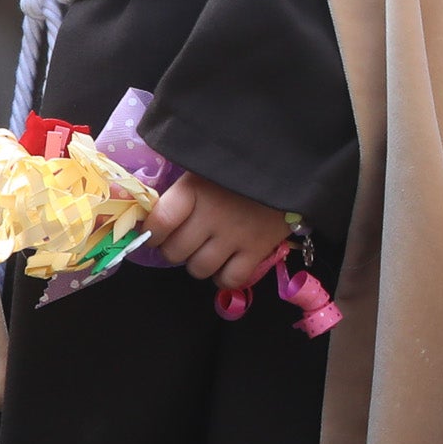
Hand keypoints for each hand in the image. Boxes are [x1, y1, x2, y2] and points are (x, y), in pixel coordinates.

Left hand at [147, 172, 292, 291]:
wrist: (290, 164)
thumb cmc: (240, 163)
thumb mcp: (206, 164)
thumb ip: (182, 188)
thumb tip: (155, 212)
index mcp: (193, 189)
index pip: (158, 223)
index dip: (152, 233)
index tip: (158, 231)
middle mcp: (211, 216)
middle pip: (175, 252)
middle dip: (175, 249)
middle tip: (185, 239)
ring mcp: (235, 236)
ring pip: (199, 269)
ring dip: (199, 263)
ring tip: (207, 250)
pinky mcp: (258, 250)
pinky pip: (230, 279)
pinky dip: (223, 276)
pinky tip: (226, 263)